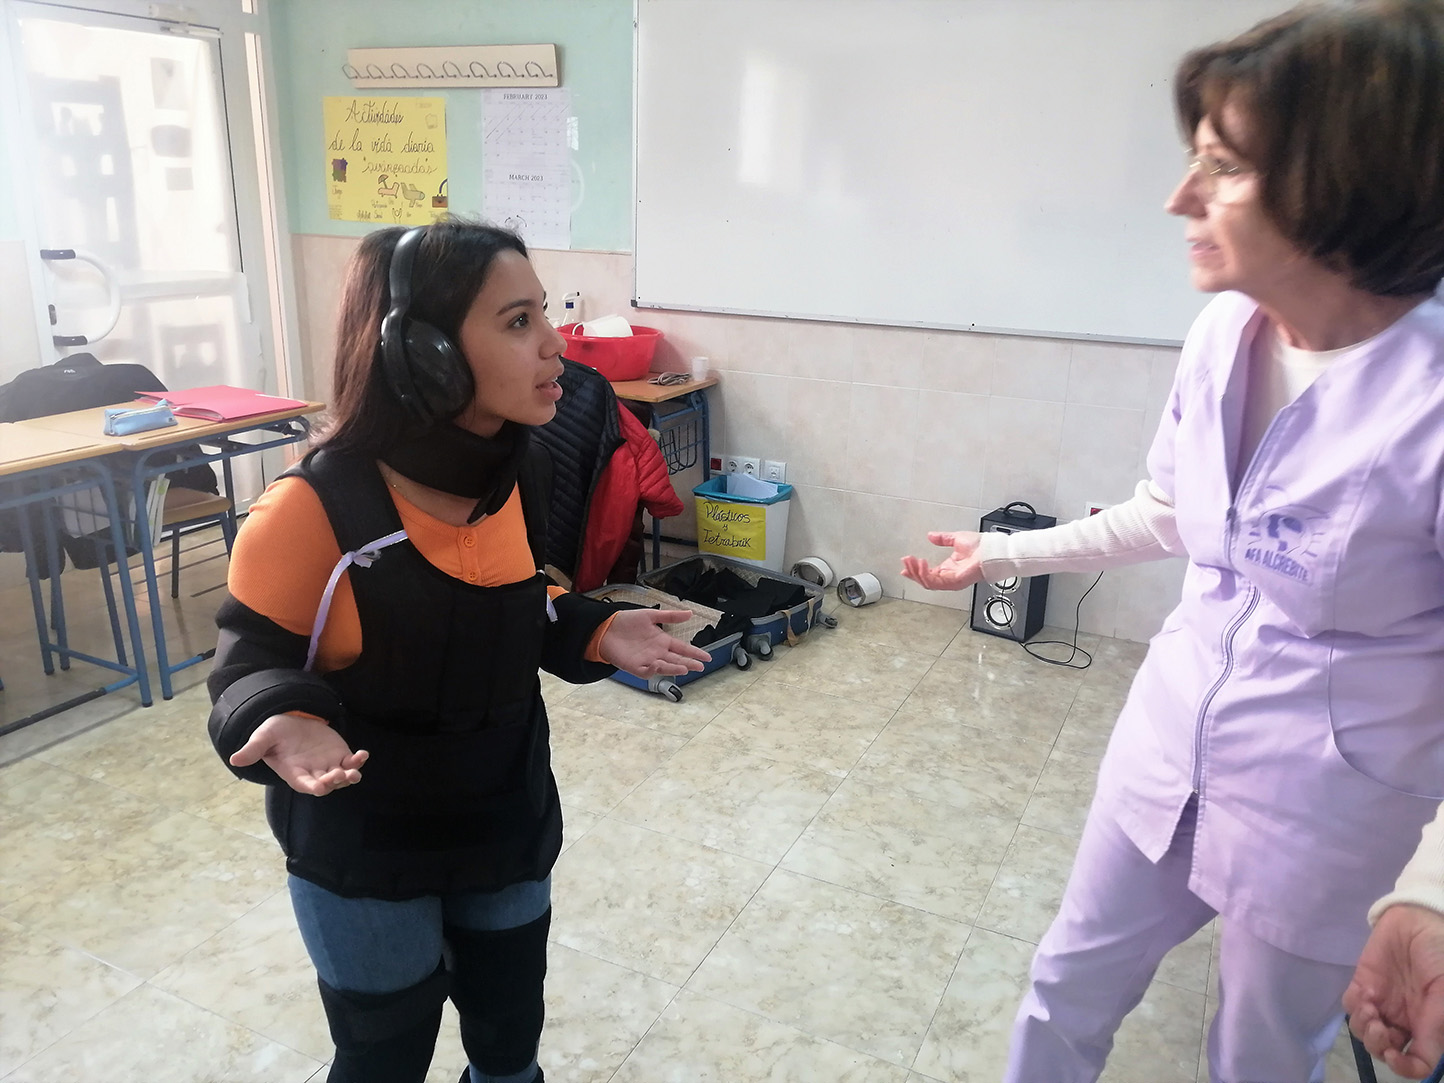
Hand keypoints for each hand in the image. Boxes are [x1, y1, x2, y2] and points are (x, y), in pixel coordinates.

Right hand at [229, 712, 368, 796]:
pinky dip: (358, 760)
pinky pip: (351, 762)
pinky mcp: (340, 756)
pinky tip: (363, 754)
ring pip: (341, 777)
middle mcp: (313, 774)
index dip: (313, 787)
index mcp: (295, 773)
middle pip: (326, 784)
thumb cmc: (275, 733)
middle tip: (340, 774)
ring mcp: (328, 766)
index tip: (321, 787)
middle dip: (333, 781)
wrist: (293, 721)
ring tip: (355, 770)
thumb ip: (253, 749)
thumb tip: (235, 760)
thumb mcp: (263, 738)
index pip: (305, 784)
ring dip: (350, 775)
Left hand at [599, 608, 710, 678]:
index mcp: (662, 641)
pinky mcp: (634, 666)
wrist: (606, 627)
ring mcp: (646, 660)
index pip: (682, 648)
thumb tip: (690, 612)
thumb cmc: (627, 622)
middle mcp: (657, 652)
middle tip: (700, 666)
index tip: (706, 657)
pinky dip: (652, 670)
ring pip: (664, 667)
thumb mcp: (651, 615)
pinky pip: (646, 671)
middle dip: (689, 663)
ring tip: (684, 668)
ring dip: (674, 668)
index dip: (694, 652)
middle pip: (677, 659)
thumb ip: (670, 616)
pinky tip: (657, 665)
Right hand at [900, 531, 984, 591]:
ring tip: (912, 561)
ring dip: (916, 572)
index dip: (915, 569)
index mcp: (948, 569)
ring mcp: (951, 581)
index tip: (905, 562)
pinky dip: (925, 573)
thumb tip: (931, 536)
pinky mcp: (954, 581)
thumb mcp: (956, 539)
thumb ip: (942, 538)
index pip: (927, 573)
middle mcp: (949, 577)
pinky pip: (935, 581)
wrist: (991, 550)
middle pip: (924, 580)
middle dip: (912, 571)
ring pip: (927, 582)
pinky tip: (921, 563)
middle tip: (905, 561)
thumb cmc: (982, 547)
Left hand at [1345, 903, 1443, 1078]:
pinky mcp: (1364, 983)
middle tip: (1380, 1028)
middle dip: (1378, 1046)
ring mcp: (1383, 1002)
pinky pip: (1351, 1006)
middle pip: (1384, 1049)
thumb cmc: (1440, 954)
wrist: (1420, 919)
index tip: (1393, 1056)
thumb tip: (1428, 1056)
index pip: (1417, 1062)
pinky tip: (1364, 993)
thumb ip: (1438, 1023)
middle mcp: (1405, 1020)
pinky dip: (1354, 1006)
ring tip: (1370, 1007)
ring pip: (1364, 1031)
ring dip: (1365, 1027)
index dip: (1404, 1068)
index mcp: (1429, 1026)